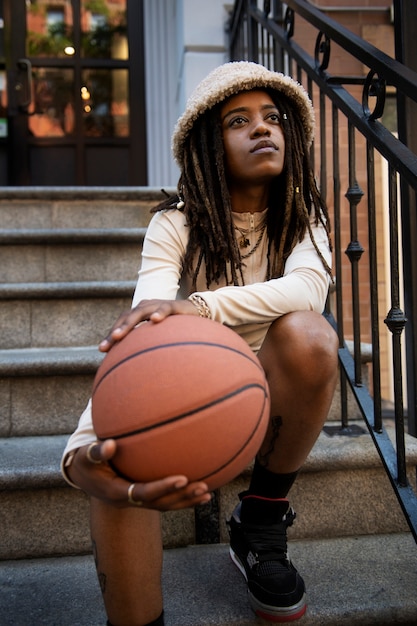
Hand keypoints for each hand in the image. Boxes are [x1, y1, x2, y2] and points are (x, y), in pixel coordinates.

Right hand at [66, 439, 211, 510]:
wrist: (83, 476)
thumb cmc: (86, 462)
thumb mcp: (86, 456)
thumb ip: (97, 452)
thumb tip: (110, 445)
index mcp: (116, 492)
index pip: (143, 493)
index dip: (163, 487)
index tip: (183, 478)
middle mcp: (128, 500)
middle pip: (159, 503)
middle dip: (181, 497)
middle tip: (202, 487)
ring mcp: (136, 500)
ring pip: (164, 505)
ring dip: (185, 500)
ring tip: (207, 494)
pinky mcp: (142, 496)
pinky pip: (164, 500)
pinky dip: (181, 498)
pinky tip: (199, 492)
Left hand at [99, 299, 197, 351]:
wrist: (196, 310)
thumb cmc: (174, 326)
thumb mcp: (158, 335)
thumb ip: (146, 344)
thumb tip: (132, 366)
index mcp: (139, 313)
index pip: (122, 322)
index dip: (111, 334)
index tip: (102, 350)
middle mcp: (146, 307)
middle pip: (126, 317)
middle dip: (115, 331)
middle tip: (105, 346)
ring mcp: (158, 305)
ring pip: (140, 312)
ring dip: (129, 323)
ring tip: (119, 335)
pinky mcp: (173, 306)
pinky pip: (165, 309)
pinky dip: (159, 313)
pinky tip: (155, 320)